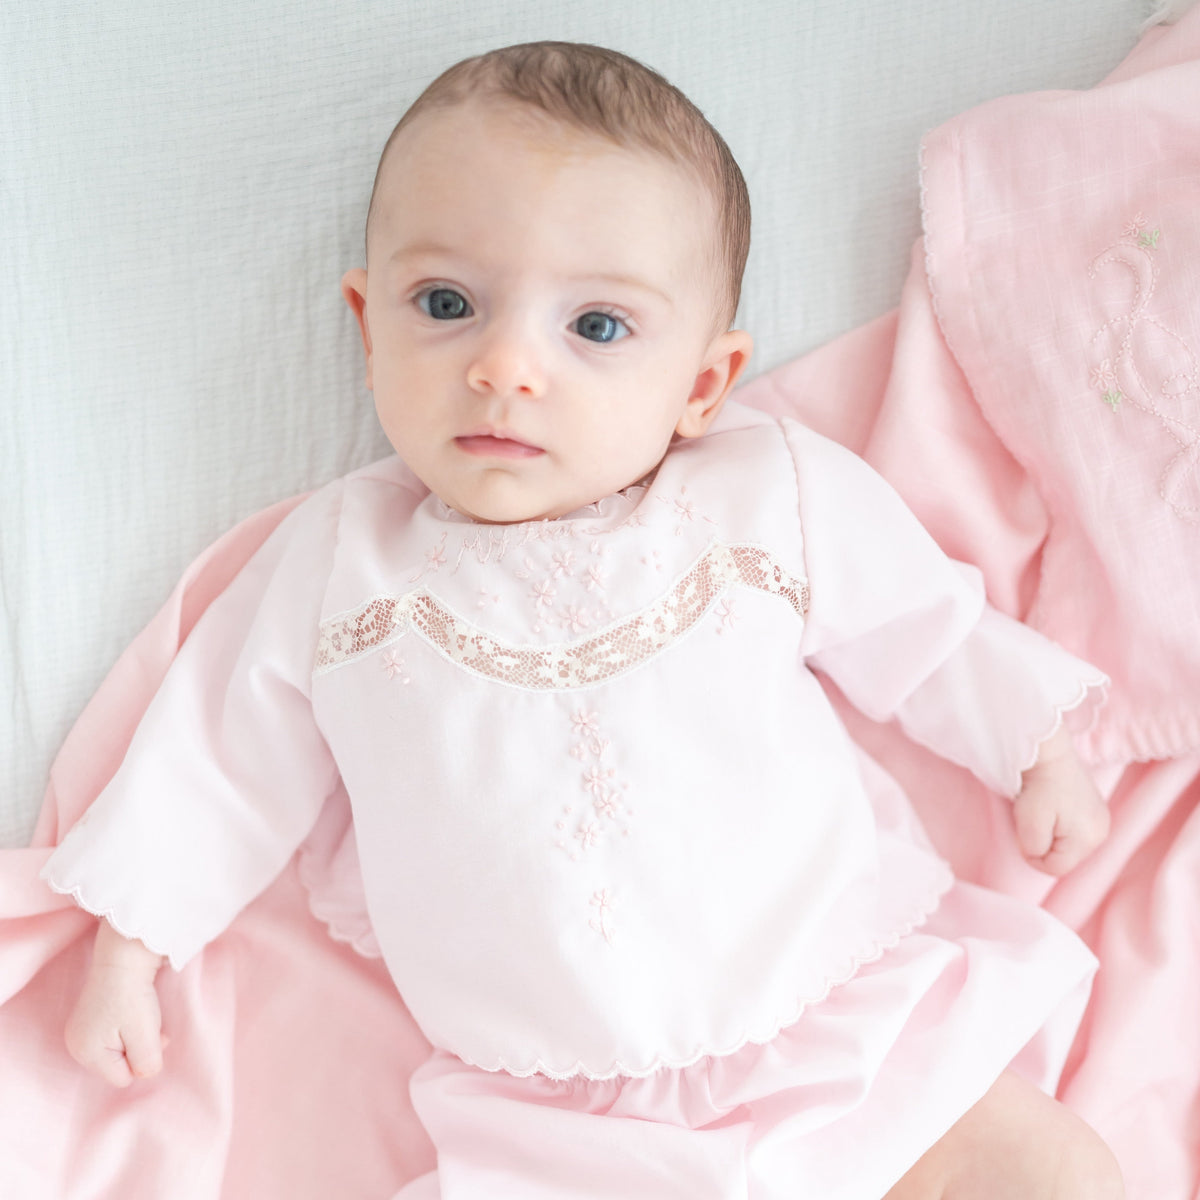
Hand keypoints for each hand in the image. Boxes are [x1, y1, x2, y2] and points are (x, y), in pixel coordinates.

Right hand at [65, 920, 166, 1087]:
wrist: (124, 955)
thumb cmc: (134, 995)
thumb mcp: (145, 1035)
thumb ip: (147, 1063)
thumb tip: (147, 1074)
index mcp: (85, 1053)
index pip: (123, 1078)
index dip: (141, 1059)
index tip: (148, 1033)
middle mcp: (76, 1045)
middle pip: (119, 1065)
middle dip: (138, 1049)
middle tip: (149, 1024)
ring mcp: (80, 1031)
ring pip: (119, 1051)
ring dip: (136, 1038)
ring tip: (141, 1015)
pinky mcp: (89, 1018)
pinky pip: (114, 1036)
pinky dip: (128, 1028)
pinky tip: (132, 1011)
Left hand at [1013, 726, 1108, 875]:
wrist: (1049, 752)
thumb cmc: (1038, 786)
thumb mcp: (1029, 824)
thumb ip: (1034, 849)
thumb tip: (1038, 857)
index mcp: (1089, 839)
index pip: (1056, 868)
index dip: (1033, 856)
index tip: (1023, 832)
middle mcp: (1102, 832)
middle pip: (1066, 858)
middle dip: (1045, 845)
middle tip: (1033, 819)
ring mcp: (1102, 820)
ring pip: (1069, 845)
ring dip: (1052, 835)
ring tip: (1043, 811)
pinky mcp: (1096, 809)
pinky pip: (1074, 830)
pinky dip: (1060, 824)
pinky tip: (1053, 807)